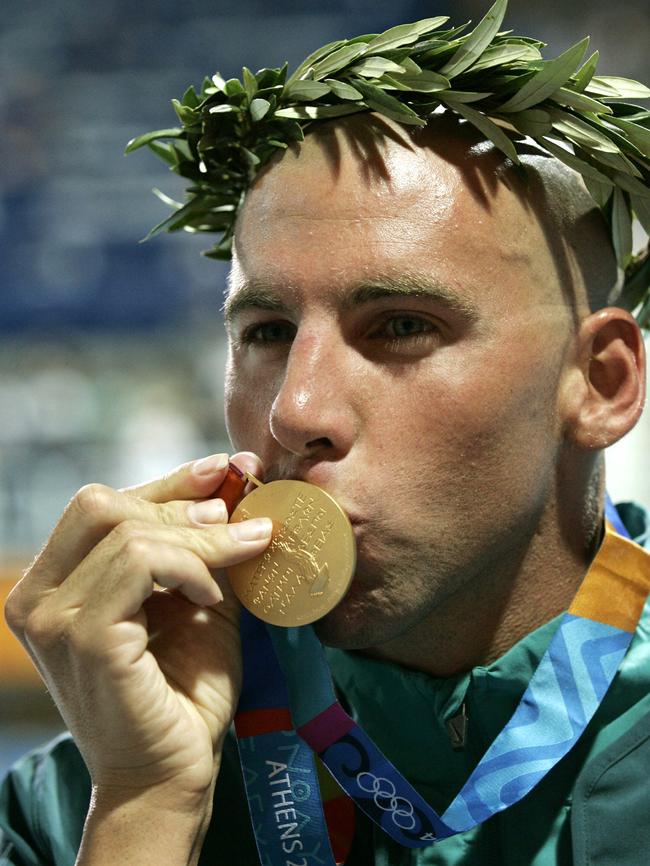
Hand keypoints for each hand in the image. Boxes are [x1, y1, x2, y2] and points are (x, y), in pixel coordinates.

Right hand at [4, 452, 271, 808]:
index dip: (169, 481)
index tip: (227, 468)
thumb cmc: (183, 690)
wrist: (173, 772)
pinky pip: (138, 564)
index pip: (101, 505)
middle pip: (101, 503)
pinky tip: (211, 599)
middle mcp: (38, 596)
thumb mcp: (197, 599)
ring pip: (126, 530)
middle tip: (238, 520)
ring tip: (234, 564)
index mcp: (55, 584)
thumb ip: (203, 545)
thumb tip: (235, 479)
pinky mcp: (85, 638)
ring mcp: (52, 618)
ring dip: (197, 539)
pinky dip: (188, 567)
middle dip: (181, 504)